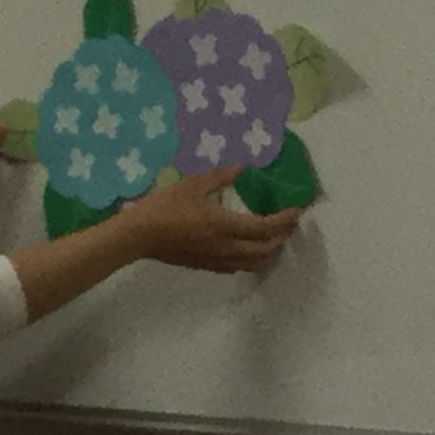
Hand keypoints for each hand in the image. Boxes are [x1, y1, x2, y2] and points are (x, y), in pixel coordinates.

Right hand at [116, 167, 301, 273]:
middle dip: (282, 237)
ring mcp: (217, 260)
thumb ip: (220, 176)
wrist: (138, 236)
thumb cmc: (164, 208)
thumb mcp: (192, 185)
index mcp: (225, 226)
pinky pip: (238, 267)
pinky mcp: (207, 266)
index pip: (265, 227)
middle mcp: (226, 248)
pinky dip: (252, 259)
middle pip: (265, 249)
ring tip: (275, 237)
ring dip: (270, 251)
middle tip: (288, 223)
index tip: (296, 210)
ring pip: (254, 263)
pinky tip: (249, 249)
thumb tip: (242, 167)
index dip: (284, 220)